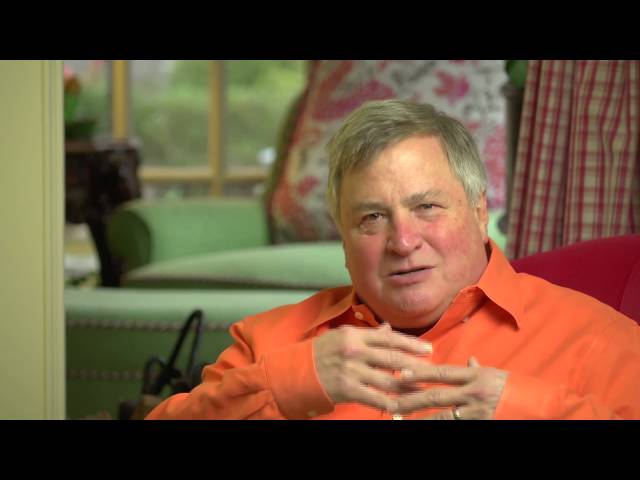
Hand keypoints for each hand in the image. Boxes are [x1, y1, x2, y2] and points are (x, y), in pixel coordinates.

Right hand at [313, 323, 432, 411]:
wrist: (297, 371)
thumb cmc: (322, 352)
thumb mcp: (342, 336)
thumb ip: (367, 335)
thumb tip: (389, 330)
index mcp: (354, 335)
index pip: (389, 338)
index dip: (411, 344)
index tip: (428, 349)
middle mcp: (354, 351)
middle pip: (393, 359)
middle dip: (416, 365)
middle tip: (433, 369)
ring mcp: (351, 371)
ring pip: (388, 380)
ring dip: (409, 386)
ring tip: (423, 388)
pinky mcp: (348, 390)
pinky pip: (375, 398)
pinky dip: (391, 403)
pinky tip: (403, 405)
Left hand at [394, 357, 508, 419]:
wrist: (539, 406)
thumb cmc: (515, 387)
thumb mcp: (495, 373)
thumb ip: (477, 369)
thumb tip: (469, 360)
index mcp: (474, 375)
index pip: (441, 373)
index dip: (420, 373)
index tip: (401, 374)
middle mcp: (473, 392)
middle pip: (436, 395)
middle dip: (412, 399)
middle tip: (392, 402)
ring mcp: (476, 411)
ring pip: (442, 416)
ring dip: (420, 418)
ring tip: (402, 419)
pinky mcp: (480, 424)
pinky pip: (455, 425)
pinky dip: (440, 426)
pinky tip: (426, 426)